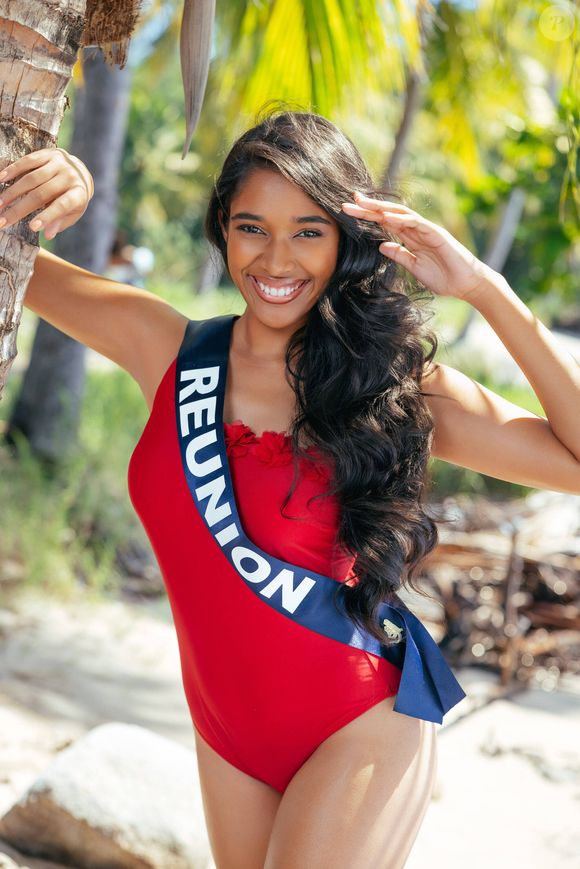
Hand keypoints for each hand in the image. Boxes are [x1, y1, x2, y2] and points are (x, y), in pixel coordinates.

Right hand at [0, 147, 93, 239]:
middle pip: (41, 194)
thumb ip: (60, 223)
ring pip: (32, 178)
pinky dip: (13, 170)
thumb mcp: (73, 213)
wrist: (81, 171)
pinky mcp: (48, 153)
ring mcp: (59, 163)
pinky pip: (28, 161)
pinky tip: (1, 178)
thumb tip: (47, 234)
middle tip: (3, 220)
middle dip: (20, 209)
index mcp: (78, 194)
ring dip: (12, 192)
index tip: (32, 227)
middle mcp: (70, 177)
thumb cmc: (74, 198)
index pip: (62, 206)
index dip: (47, 216)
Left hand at [341, 192, 498, 301]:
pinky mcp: (436, 234)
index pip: (385, 223)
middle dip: (369, 208)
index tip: (350, 210)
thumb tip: (381, 245)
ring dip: (381, 208)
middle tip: (348, 201)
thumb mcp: (414, 268)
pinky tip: (386, 217)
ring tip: (362, 203)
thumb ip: (400, 255)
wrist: (466, 285)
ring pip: (400, 214)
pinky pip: (416, 223)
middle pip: (388, 215)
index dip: (368, 216)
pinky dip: (401, 219)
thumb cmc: (443, 278)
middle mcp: (416, 230)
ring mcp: (426, 230)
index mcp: (410, 238)